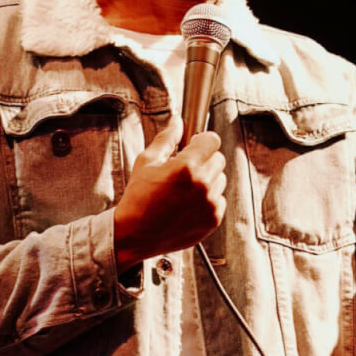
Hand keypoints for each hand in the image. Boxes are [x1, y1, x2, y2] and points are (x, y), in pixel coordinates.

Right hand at [114, 114, 225, 268]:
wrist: (135, 234)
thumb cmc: (138, 198)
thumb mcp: (147, 162)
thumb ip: (166, 138)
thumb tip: (177, 121)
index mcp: (186, 167)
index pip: (212, 140)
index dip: (203, 141)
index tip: (195, 145)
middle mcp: (202, 185)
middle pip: (219, 159)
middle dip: (205, 160)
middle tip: (186, 170)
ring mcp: (210, 204)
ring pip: (221, 180)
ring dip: (208, 180)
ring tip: (185, 189)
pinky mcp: (213, 220)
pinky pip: (220, 200)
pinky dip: (209, 200)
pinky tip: (188, 203)